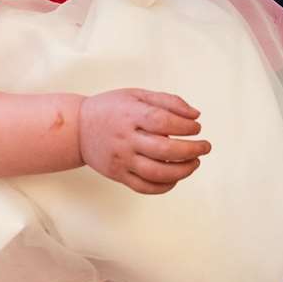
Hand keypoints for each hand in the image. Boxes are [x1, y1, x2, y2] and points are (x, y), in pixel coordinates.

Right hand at [80, 89, 210, 193]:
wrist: (77, 129)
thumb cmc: (111, 108)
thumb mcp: (137, 95)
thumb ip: (167, 101)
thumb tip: (196, 115)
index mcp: (130, 115)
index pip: (163, 122)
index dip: (185, 126)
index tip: (197, 127)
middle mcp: (125, 139)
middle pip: (164, 150)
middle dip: (191, 150)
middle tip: (205, 147)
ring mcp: (121, 160)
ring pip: (157, 173)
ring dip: (183, 170)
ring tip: (195, 163)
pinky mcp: (118, 175)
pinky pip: (144, 187)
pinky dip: (165, 186)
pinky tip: (176, 177)